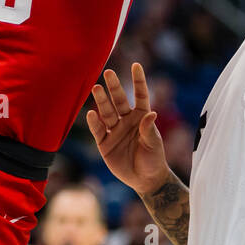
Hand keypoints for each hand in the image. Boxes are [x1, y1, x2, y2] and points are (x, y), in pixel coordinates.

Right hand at [87, 63, 170, 196]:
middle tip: (108, 73)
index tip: (136, 65)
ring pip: (107, 112)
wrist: (145, 180)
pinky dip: (94, 122)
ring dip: (101, 100)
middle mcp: (127, 120)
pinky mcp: (105, 143)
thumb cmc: (154, 159)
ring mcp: (115, 130)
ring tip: (96, 88)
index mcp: (141, 116)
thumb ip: (149, 129)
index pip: (140, 95)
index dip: (138, 81)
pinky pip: (98, 130)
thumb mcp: (154, 144)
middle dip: (114, 86)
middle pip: (119, 100)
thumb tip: (151, 113)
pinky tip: (90, 113)